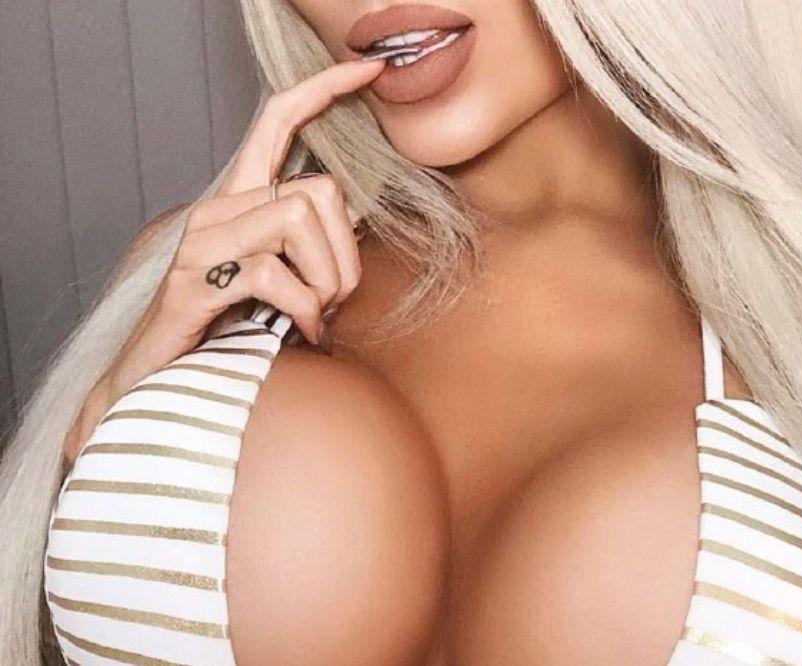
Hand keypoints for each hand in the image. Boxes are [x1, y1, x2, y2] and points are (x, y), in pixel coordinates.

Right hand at [66, 58, 384, 461]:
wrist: (159, 380)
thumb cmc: (226, 327)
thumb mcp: (276, 277)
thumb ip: (307, 243)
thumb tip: (358, 215)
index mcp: (239, 200)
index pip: (277, 121)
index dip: (323, 90)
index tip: (367, 70)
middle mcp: (217, 208)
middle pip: (317, 190)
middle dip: (346, 254)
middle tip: (335, 299)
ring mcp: (201, 240)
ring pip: (298, 219)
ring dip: (328, 281)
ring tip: (316, 315)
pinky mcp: (194, 280)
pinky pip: (274, 273)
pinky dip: (304, 309)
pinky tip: (303, 333)